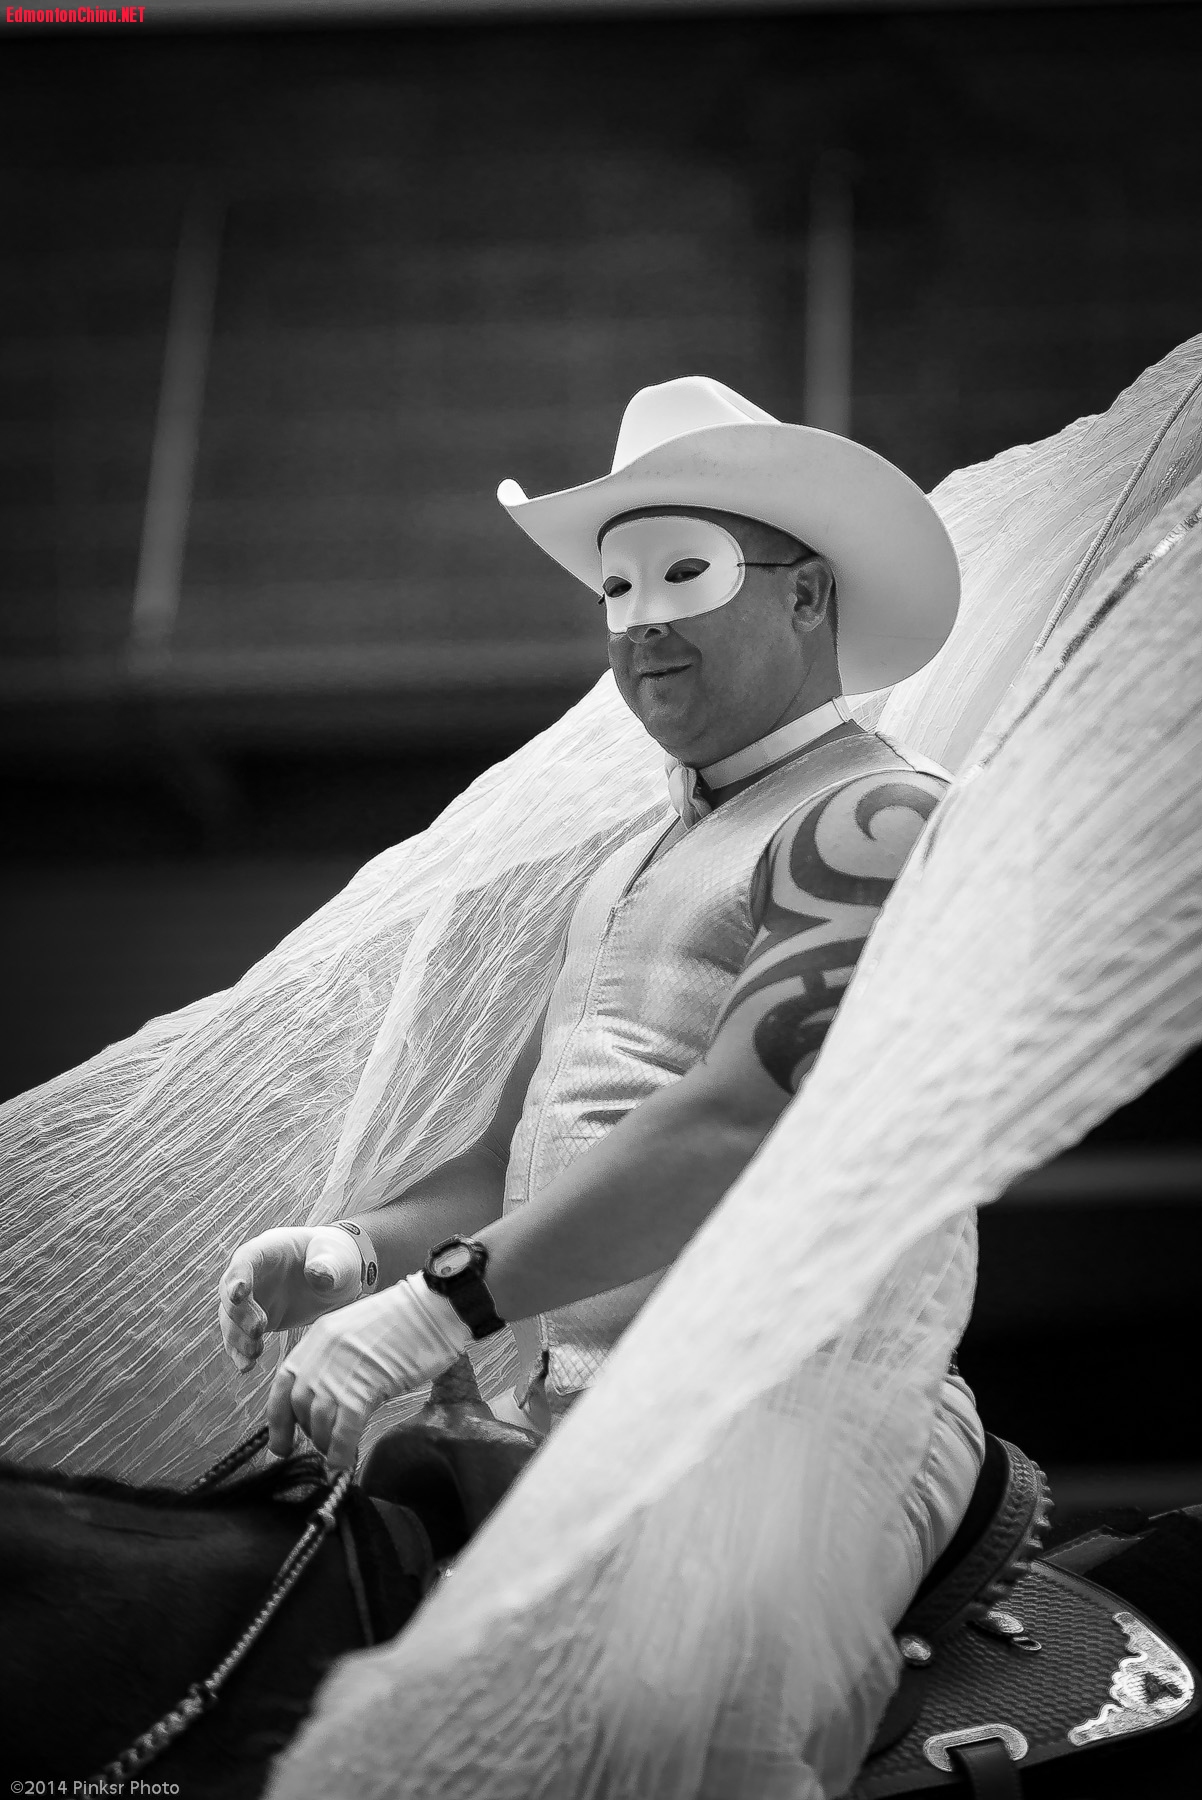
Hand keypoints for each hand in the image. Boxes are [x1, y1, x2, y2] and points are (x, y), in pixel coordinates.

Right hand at [219, 1226, 363, 1371]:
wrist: (337, 1278)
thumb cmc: (335, 1258)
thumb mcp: (336, 1257)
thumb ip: (327, 1265)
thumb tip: (318, 1276)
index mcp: (268, 1250)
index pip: (245, 1260)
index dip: (238, 1276)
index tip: (238, 1294)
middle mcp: (252, 1275)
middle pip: (230, 1293)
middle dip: (239, 1313)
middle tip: (259, 1329)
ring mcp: (252, 1300)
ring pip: (231, 1320)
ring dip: (238, 1337)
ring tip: (254, 1354)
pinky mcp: (256, 1322)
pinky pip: (240, 1338)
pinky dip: (240, 1352)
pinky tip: (245, 1367)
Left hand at [267, 1273, 470, 1467]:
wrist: (434, 1307)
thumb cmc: (406, 1320)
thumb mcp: (358, 1333)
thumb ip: (339, 1361)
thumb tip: (333, 1400)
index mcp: (318, 1337)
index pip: (283, 1384)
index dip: (278, 1419)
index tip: (281, 1443)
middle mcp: (322, 1353)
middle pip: (299, 1405)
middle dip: (307, 1433)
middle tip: (322, 1447)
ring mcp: (341, 1369)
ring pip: (319, 1420)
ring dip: (324, 1444)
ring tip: (336, 1455)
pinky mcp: (366, 1385)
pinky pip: (344, 1428)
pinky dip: (341, 1450)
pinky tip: (345, 1462)